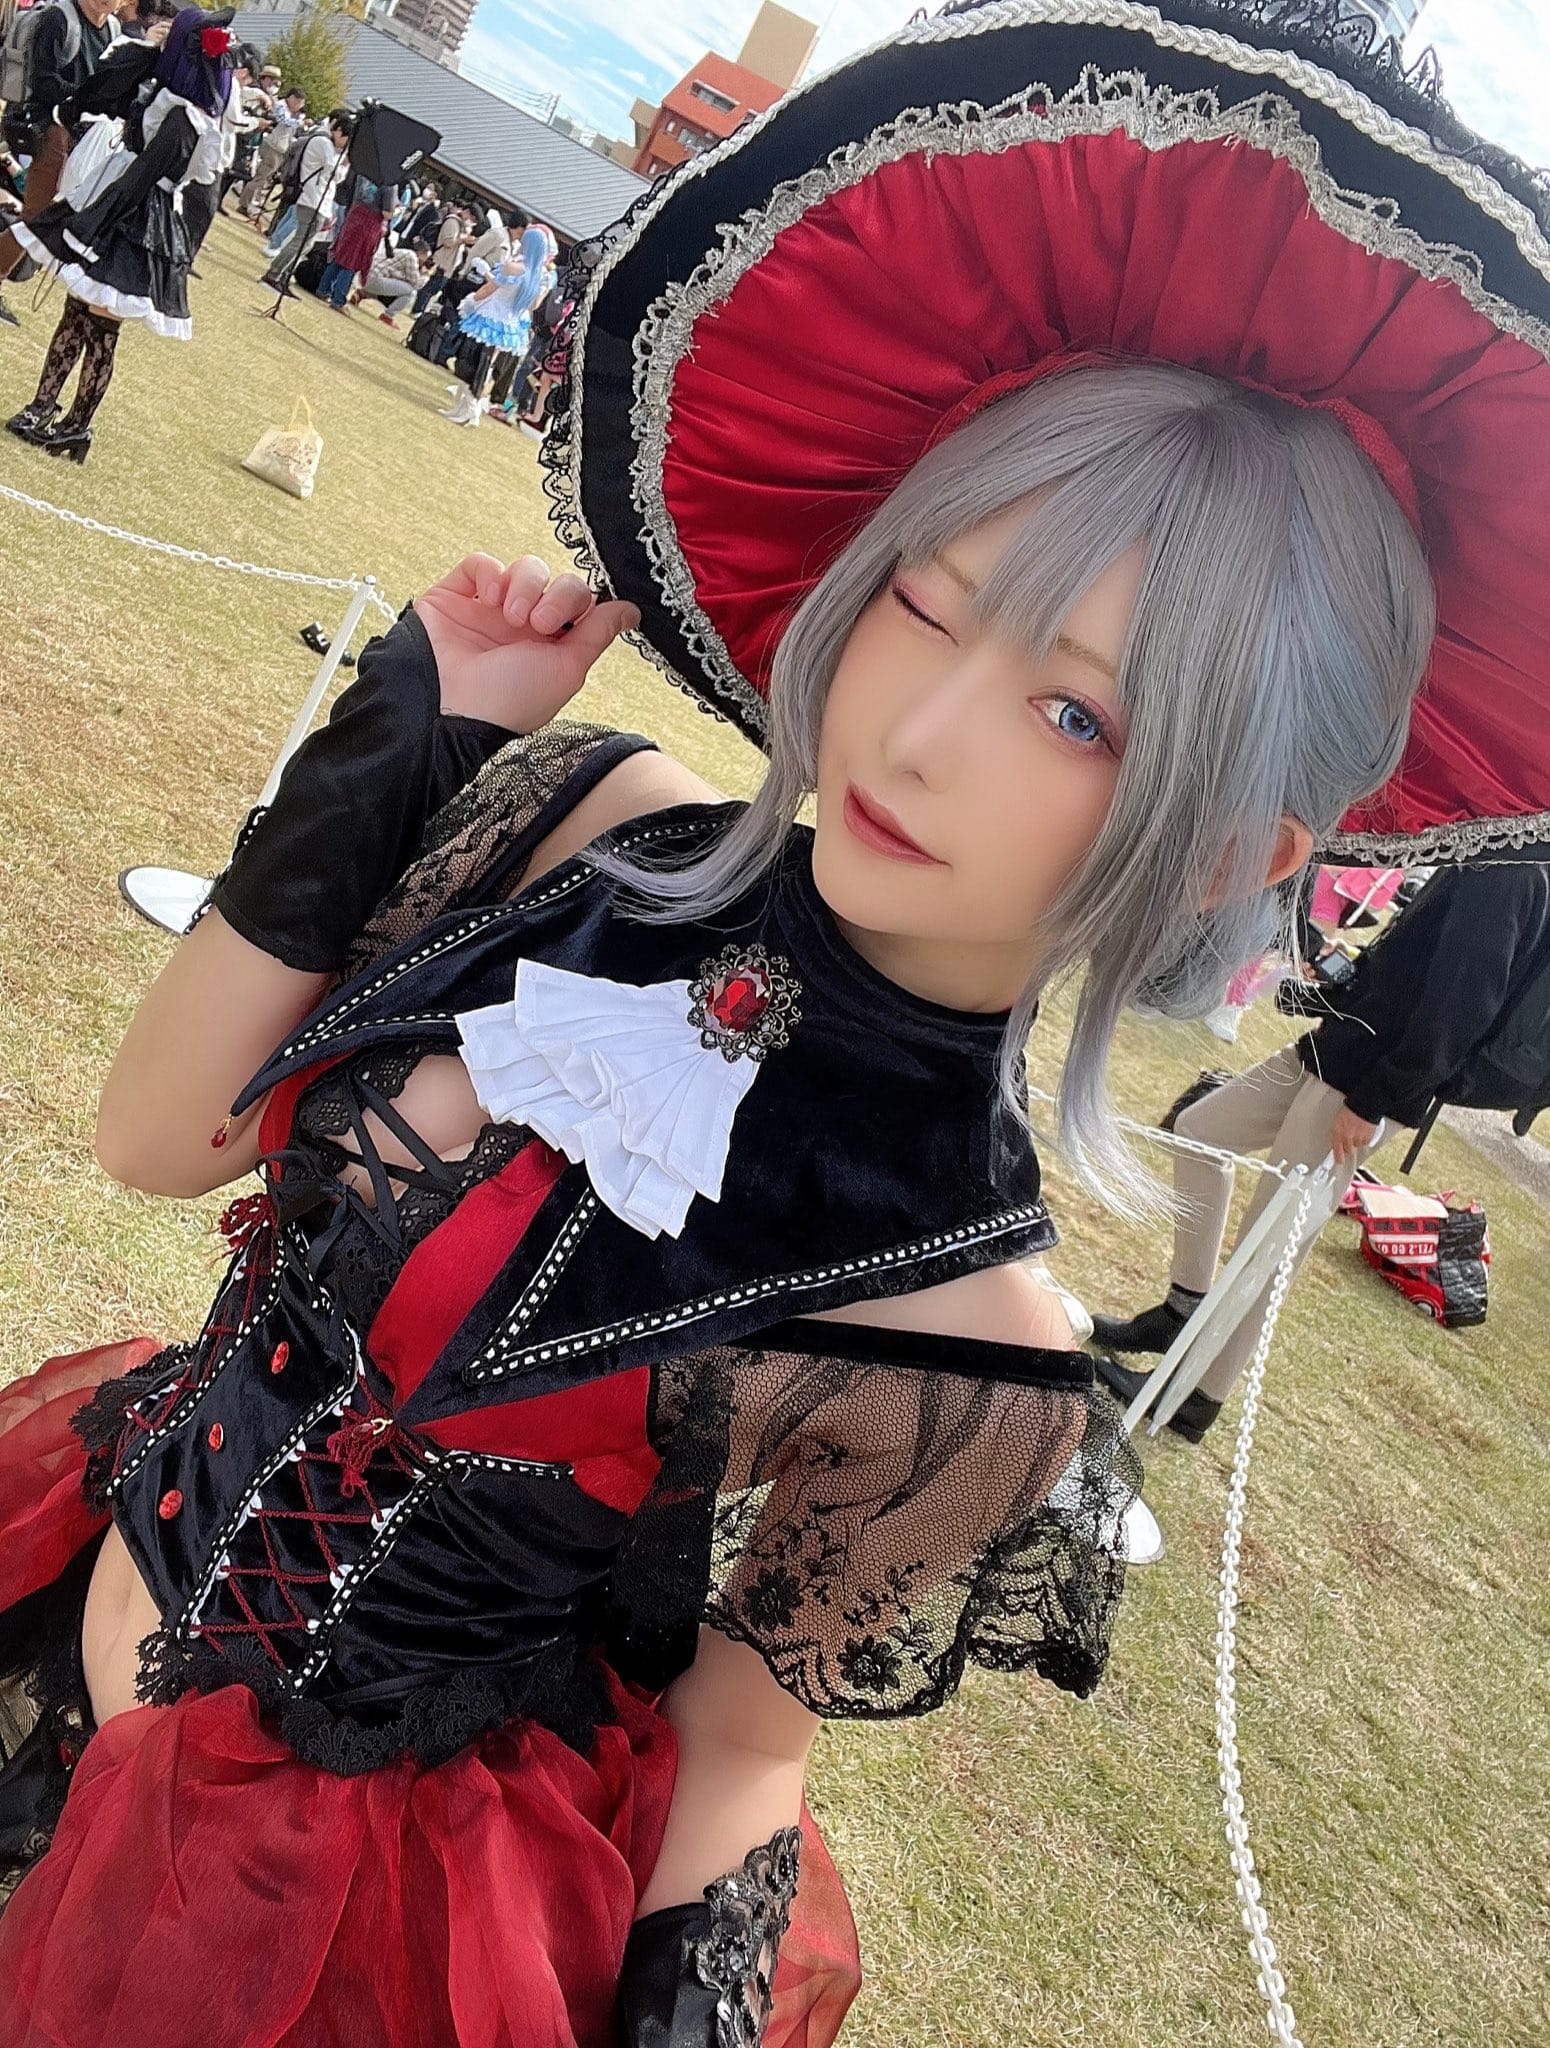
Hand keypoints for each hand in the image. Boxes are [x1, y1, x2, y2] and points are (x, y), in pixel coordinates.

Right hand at [415, 554, 639, 733]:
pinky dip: (488, 573)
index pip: (580, 602)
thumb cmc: (509, 701)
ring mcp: (490, 610)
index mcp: (552, 645)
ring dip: (524, 585)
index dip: (578, 602)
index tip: (573, 619)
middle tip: (538, 624)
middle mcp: (523, 626)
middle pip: (557, 580)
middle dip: (556, 596)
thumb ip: (598, 634)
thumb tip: (631, 611)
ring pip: (524, 568)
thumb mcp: (567, 669)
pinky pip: (480, 564)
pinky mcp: (456, 597)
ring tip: (511, 615)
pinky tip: (488, 599)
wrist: (450, 707)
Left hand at [1330, 1104, 1379, 1165]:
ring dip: (1356, 1140)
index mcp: (1338, 1132)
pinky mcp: (1368, 1137)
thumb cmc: (1350, 1109)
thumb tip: (1337, 1141)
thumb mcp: (1338, 1120)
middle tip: (1349, 1138)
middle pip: (1348, 1149)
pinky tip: (1363, 1129)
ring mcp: (1358, 1138)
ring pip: (1357, 1145)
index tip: (1338, 1161)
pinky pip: (1366, 1142)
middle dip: (1348, 1146)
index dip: (1338, 1157)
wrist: (1364, 1105)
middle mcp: (1347, 1137)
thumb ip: (1337, 1132)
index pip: (1336, 1150)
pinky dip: (1365, 1137)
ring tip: (1357, 1129)